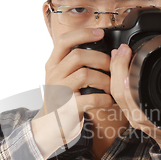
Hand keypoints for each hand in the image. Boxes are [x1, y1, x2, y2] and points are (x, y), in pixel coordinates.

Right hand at [31, 28, 112, 158]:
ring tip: (111, 86)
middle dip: (100, 58)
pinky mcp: (68, 108)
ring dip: (104, 79)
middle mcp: (54, 75)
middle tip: (111, 66)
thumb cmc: (61, 98)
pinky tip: (108, 100)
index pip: (64, 41)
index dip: (83, 34)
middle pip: (78, 56)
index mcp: (53, 64)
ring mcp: (59, 92)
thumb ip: (73, 62)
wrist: (49, 126)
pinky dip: (105, 99)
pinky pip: (91, 99)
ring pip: (85, 74)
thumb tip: (101, 47)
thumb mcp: (62, 76)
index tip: (100, 33)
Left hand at [110, 43, 160, 153]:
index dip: (125, 77)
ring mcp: (132, 116)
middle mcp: (138, 117)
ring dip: (115, 71)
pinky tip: (118, 67)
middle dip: (117, 68)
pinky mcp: (130, 113)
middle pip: (119, 92)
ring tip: (118, 54)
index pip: (129, 96)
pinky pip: (118, 96)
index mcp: (149, 117)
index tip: (126, 57)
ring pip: (116, 94)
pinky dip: (116, 79)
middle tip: (122, 49)